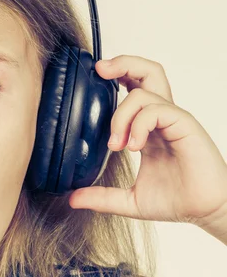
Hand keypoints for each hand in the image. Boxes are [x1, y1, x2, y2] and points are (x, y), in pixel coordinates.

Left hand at [68, 55, 226, 227]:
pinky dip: (139, 124)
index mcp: (148, 128)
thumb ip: (101, 197)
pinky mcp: (185, 126)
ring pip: (146, 90)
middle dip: (123, 63)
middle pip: (148, 72)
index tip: (94, 76)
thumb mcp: (128, 200)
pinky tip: (133, 146)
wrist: (205, 212)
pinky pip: (158, 110)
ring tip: (116, 143)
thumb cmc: (175, 201)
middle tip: (100, 71)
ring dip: (121, 114)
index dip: (117, 75)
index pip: (135, 88)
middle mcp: (161, 118)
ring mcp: (174, 120)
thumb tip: (72, 199)